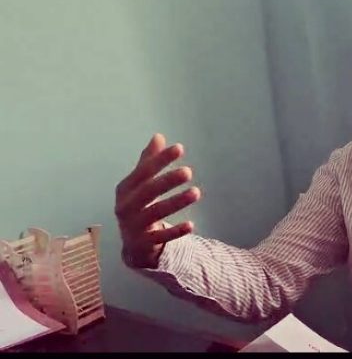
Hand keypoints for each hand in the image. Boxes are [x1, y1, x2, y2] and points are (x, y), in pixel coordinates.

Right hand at [115, 133, 200, 267]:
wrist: (133, 243)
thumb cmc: (138, 207)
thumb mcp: (140, 185)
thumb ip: (148, 162)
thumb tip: (159, 136)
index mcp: (125, 188)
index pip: (144, 171)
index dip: (161, 159)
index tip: (179, 148)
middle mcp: (125, 206)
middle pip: (148, 191)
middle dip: (167, 180)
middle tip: (188, 171)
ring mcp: (132, 226)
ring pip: (156, 212)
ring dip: (176, 202)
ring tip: (197, 192)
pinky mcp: (143, 243)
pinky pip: (160, 237)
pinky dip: (175, 232)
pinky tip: (191, 225)